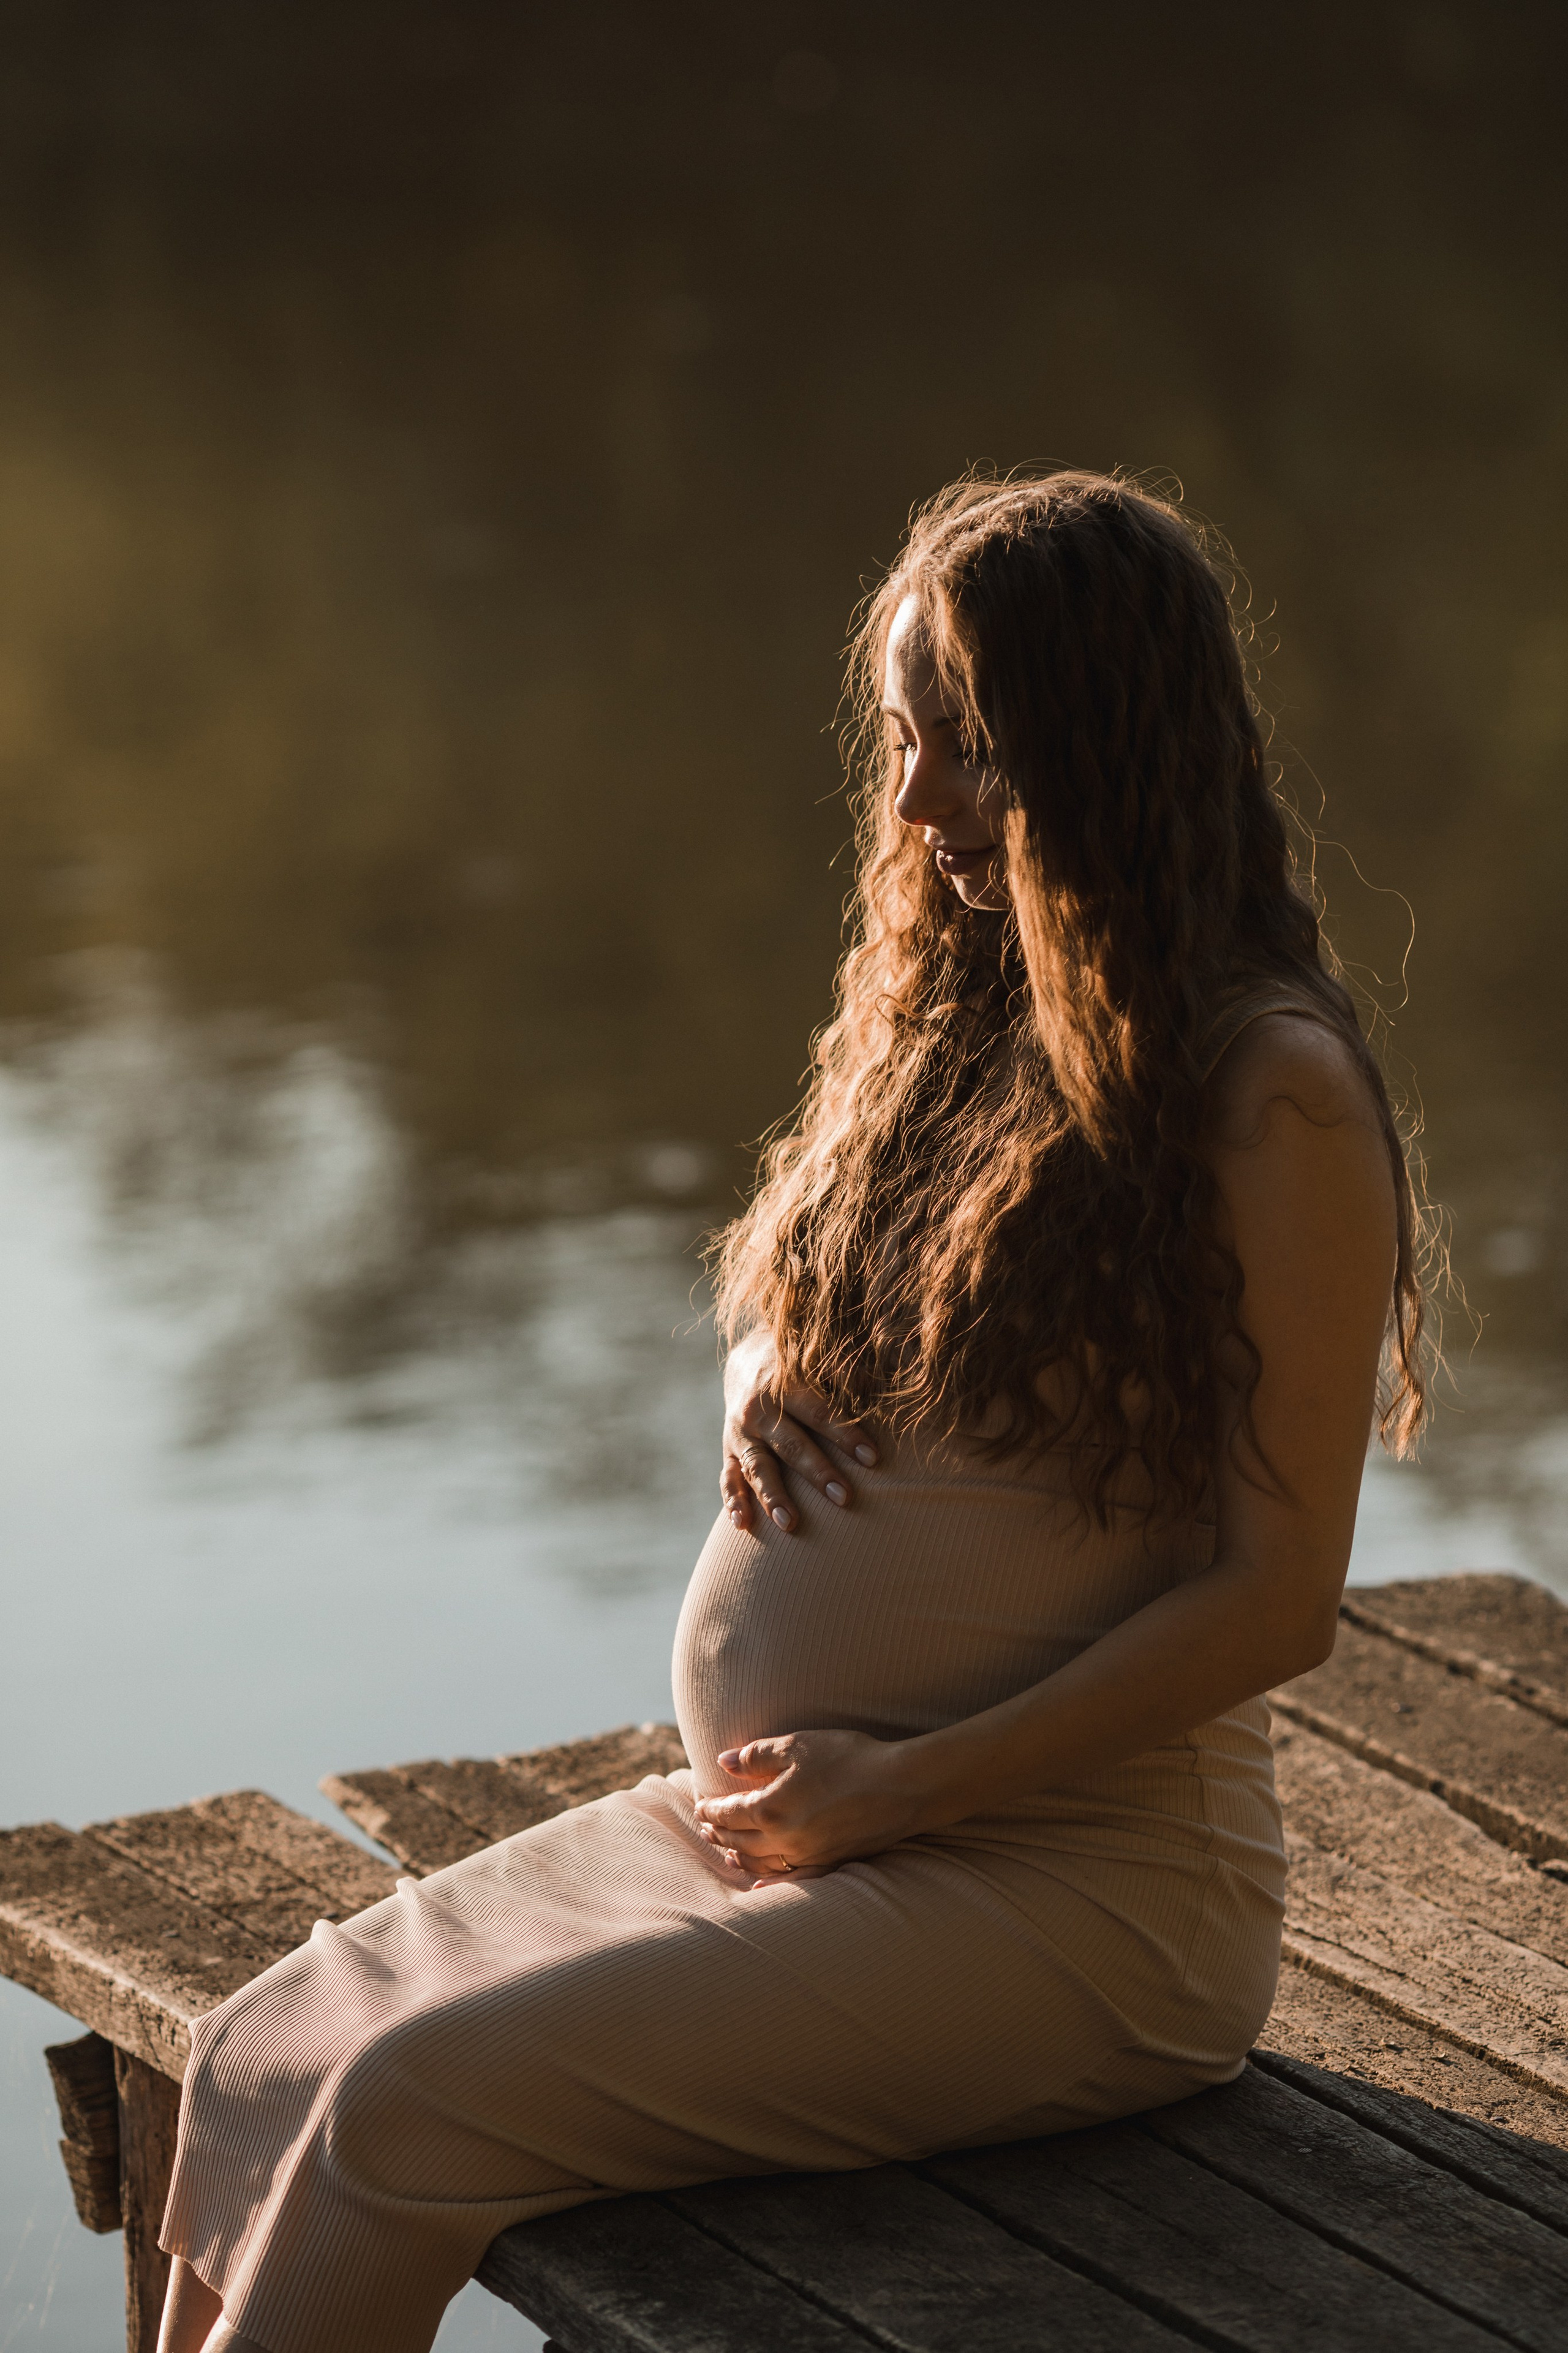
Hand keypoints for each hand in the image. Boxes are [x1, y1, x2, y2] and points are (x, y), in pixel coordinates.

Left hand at [693, 1729, 932, 1881]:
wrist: (901, 1786)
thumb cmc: (849, 1758)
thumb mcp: (799, 1744)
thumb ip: (757, 1755)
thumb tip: (724, 1761)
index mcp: (770, 1807)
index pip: (728, 1813)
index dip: (711, 1809)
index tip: (700, 1805)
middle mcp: (783, 1839)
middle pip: (740, 1840)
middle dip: (719, 1833)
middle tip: (706, 1828)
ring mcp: (806, 1855)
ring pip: (760, 1863)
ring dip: (739, 1857)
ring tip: (727, 1851)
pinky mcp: (829, 1863)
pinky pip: (791, 1879)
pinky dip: (770, 1883)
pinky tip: (761, 1884)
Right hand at [721, 1330, 876, 1534]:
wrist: (749, 1361)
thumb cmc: (799, 1364)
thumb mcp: (817, 1356)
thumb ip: (842, 1370)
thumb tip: (867, 1385)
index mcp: (785, 1384)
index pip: (820, 1413)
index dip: (846, 1434)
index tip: (872, 1458)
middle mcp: (759, 1410)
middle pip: (790, 1444)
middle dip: (817, 1472)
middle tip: (844, 1497)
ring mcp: (740, 1434)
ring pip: (756, 1467)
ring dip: (773, 1496)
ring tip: (790, 1524)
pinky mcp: (729, 1452)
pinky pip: (728, 1478)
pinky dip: (734, 1501)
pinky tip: (742, 1525)